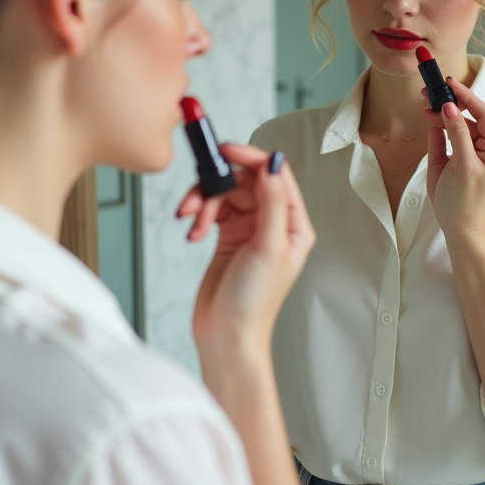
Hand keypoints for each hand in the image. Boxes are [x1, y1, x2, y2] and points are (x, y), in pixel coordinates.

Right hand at [176, 144, 314, 349]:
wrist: (226, 334)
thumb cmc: (254, 301)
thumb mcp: (268, 246)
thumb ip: (272, 201)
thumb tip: (273, 164)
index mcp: (293, 223)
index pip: (275, 174)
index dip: (250, 157)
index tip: (226, 150)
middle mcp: (273, 223)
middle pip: (244, 181)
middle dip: (217, 184)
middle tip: (198, 194)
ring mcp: (249, 229)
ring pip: (224, 193)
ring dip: (204, 201)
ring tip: (192, 220)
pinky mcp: (227, 237)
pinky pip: (212, 210)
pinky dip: (199, 215)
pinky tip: (193, 232)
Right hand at [422, 77, 484, 239]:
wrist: (460, 229)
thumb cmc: (466, 202)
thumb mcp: (462, 165)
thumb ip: (456, 133)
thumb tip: (450, 106)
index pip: (483, 113)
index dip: (467, 96)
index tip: (449, 83)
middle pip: (470, 115)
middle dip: (452, 102)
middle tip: (432, 90)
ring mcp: (471, 153)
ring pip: (458, 125)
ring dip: (443, 114)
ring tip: (426, 107)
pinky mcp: (456, 159)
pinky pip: (448, 137)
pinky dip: (439, 128)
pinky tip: (430, 122)